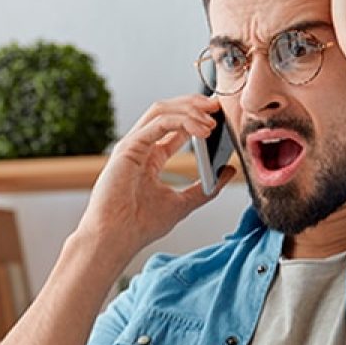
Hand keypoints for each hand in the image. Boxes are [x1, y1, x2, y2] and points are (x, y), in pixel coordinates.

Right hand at [78, 95, 237, 263]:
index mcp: (150, 159)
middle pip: (168, 112)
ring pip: (161, 111)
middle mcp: (140, 148)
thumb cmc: (140, 226)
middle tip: (218, 106)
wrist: (117, 239)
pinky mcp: (129, 147)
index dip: (197, 118)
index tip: (220, 118)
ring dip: (189, 109)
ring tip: (212, 118)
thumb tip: (229, 171)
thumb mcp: (183, 204)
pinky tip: (201, 129)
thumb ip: (206, 188)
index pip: (175, 127)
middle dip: (194, 105)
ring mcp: (132, 145)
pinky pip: (158, 123)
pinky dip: (182, 121)